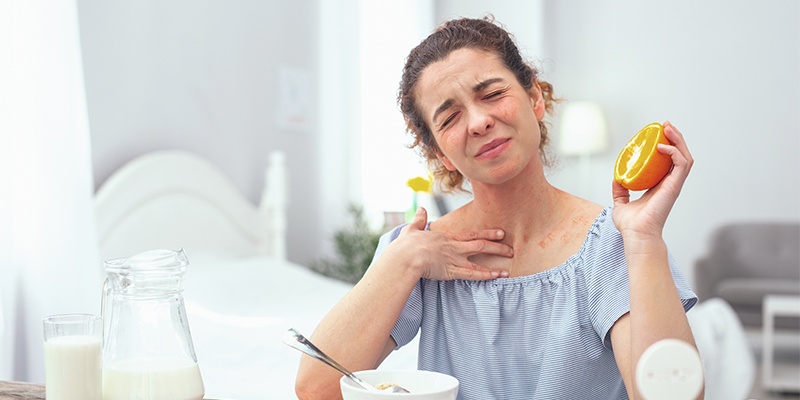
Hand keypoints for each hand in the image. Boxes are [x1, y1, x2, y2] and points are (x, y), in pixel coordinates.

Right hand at [388, 207, 511, 279]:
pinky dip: (486, 275)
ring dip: (495, 262)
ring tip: (508, 265)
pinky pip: (472, 274)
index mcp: (446, 237)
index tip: (500, 233)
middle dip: (497, 246)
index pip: (471, 234)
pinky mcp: (451, 271)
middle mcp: (453, 246)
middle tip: (510, 248)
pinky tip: (497, 276)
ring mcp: (454, 258)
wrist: (405, 257)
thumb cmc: (405, 246)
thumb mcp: (412, 230)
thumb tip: (421, 209)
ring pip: (479, 259)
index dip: (487, 233)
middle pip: (480, 244)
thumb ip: (419, 220)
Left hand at [612, 121, 693, 240]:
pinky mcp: (674, 187)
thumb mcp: (621, 203)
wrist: (636, 235)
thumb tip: (617, 178)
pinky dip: (674, 152)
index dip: (667, 146)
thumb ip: (620, 191)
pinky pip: (680, 165)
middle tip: (665, 126)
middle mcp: (669, 184)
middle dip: (675, 138)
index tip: (658, 134)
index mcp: (660, 186)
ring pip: (685, 157)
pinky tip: (662, 146)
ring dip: (679, 140)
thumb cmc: (631, 225)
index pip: (668, 162)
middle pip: (680, 156)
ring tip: (668, 128)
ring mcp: (673, 185)